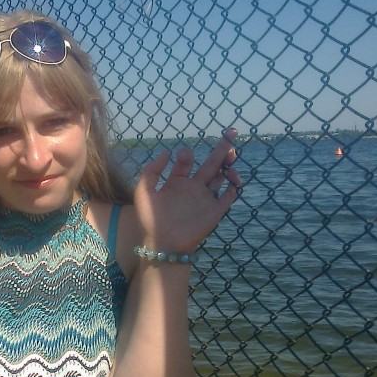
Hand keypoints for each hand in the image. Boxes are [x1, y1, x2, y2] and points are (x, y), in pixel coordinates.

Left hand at [134, 129, 241, 253]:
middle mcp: (193, 188)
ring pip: (222, 176)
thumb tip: (166, 153)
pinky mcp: (215, 211)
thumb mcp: (144, 192)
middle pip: (211, 163)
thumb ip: (151, 171)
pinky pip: (228, 196)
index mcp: (177, 182)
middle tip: (231, 132)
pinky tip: (232, 178)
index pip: (187, 161)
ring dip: (228, 164)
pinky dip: (233, 186)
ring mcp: (205, 198)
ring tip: (232, 154)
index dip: (187, 154)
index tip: (184, 156)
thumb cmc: (151, 220)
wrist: (163, 244)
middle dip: (221, 148)